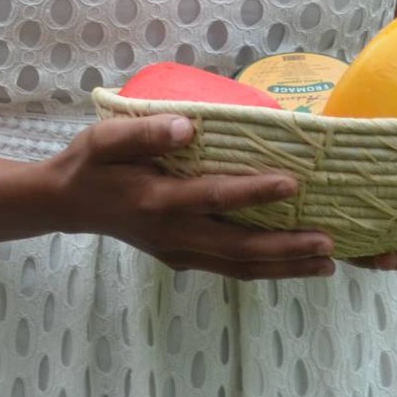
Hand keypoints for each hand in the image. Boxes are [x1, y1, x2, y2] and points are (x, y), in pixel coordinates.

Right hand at [43, 115, 333, 280]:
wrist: (66, 204)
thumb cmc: (89, 163)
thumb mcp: (105, 139)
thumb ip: (144, 132)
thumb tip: (187, 127)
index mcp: (156, 200)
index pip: (213, 196)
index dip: (253, 191)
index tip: (292, 182)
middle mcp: (173, 234)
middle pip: (239, 246)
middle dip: (286, 246)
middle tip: (330, 241)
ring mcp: (179, 252)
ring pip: (240, 266)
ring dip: (285, 266)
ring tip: (327, 261)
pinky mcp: (182, 259)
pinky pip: (230, 269)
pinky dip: (265, 269)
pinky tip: (293, 264)